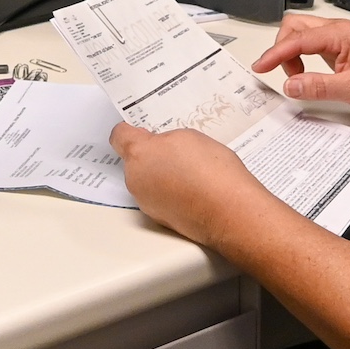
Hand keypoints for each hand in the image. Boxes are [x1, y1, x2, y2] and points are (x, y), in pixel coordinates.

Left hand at [110, 122, 274, 248]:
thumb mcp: (190, 137)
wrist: (230, 212)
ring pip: (146, 180)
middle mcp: (135, 179)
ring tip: (190, 172)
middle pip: (134, 160)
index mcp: (139, 153)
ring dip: (161, 174)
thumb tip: (162, 147)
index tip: (141, 130)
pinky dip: (169, 193)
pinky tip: (192, 190)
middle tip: (177, 151)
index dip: (131, 131)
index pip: (120, 135)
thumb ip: (167, 139)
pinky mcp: (158, 218)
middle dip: (151, 155)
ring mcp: (145, 201)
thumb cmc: (212, 172)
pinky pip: (158, 198)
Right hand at [252, 12, 349, 116]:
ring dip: (291, 53)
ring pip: (302, 36)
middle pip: (295, 27)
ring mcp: (339, 41)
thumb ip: (318, 86)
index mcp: (340, 34)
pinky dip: (301, 58)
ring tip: (296, 77)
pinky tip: (306, 75)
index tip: (261, 66)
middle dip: (282, 48)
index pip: (297, 39)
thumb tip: (290, 84)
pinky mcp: (341, 51)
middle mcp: (338, 32)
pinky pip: (312, 48)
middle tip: (280, 73)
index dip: (276, 53)